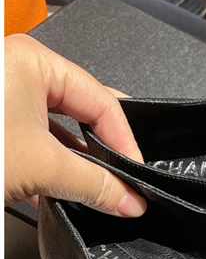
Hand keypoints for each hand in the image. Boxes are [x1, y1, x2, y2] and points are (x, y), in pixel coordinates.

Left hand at [4, 35, 145, 214]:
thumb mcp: (43, 167)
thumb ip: (93, 183)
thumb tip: (128, 198)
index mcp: (34, 59)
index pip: (98, 96)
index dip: (123, 138)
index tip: (138, 174)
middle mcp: (18, 70)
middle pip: (76, 107)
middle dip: (100, 147)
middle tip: (124, 179)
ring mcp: (3, 98)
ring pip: (53, 127)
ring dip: (74, 160)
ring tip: (95, 189)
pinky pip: (32, 140)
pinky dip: (49, 165)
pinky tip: (60, 191)